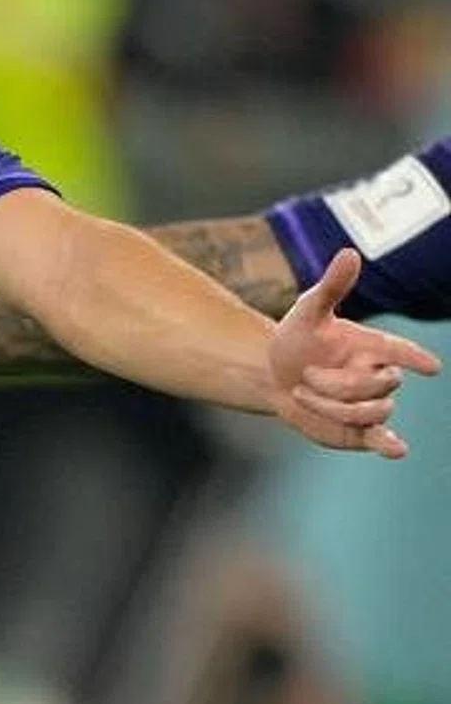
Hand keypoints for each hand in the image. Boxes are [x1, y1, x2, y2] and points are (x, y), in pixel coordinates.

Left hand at [269, 249, 441, 457]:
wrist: (273, 375)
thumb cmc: (296, 338)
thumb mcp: (308, 311)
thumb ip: (332, 286)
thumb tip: (350, 253)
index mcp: (373, 345)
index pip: (401, 351)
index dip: (414, 358)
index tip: (431, 367)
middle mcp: (378, 375)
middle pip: (379, 385)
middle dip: (337, 383)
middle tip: (305, 375)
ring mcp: (371, 404)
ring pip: (370, 412)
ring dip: (331, 406)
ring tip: (302, 394)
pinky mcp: (359, 430)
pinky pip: (381, 439)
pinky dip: (389, 445)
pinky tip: (396, 449)